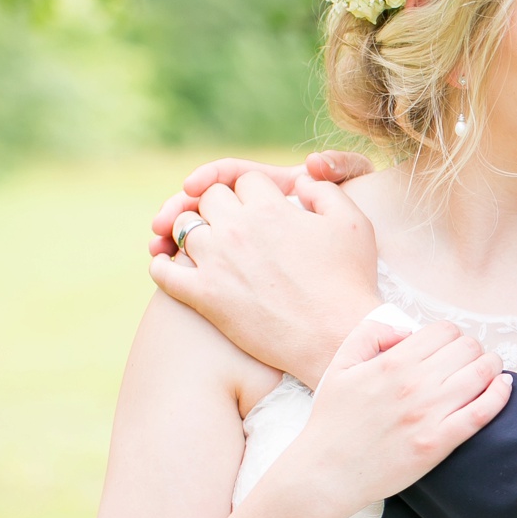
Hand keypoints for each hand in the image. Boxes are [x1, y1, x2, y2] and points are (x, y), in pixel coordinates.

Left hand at [149, 171, 380, 386]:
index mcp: (270, 209)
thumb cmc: (351, 281)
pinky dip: (162, 264)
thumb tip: (299, 180)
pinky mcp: (204, 297)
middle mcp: (237, 229)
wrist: (338, 337)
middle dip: (222, 204)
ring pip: (183, 228)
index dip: (254, 191)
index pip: (244, 180)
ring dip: (193, 230)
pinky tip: (171, 265)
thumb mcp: (354, 224)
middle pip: (209, 198)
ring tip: (208, 244)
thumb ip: (324, 191)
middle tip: (235, 223)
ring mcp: (216, 263)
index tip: (261, 206)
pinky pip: (164, 272)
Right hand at [280, 317, 511, 516]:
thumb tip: (406, 329)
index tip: (450, 348)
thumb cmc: (333, 421)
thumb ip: (369, 334)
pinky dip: (500, 394)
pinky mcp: (440, 442)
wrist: (327, 473)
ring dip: (491, 366)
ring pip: (482, 373)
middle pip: (467, 348)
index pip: (444, 331)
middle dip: (473, 349)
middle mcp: (414, 384)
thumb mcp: (340, 366)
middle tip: (469, 361)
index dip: (451, 336)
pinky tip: (503, 387)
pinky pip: (483, 411)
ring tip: (490, 370)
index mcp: (392, 362)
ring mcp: (429, 414)